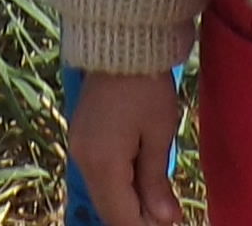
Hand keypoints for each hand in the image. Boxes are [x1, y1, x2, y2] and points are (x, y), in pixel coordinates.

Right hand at [70, 69, 186, 225]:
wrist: (120, 42)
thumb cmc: (147, 86)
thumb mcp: (159, 133)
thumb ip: (156, 181)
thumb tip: (165, 220)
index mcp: (103, 163)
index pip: (121, 216)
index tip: (172, 221)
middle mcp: (83, 159)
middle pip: (108, 208)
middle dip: (137, 217)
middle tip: (169, 212)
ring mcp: (79, 147)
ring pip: (102, 193)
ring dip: (128, 201)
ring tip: (160, 195)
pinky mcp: (82, 136)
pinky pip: (98, 174)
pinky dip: (119, 184)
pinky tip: (141, 176)